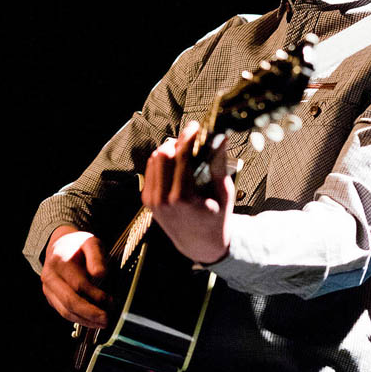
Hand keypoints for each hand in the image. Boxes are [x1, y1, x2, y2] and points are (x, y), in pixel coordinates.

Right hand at [41, 226, 110, 328]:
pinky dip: (79, 320)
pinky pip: (64, 313)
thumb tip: (101, 273)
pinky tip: (93, 321)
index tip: (111, 301)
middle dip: (90, 313)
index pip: (78, 285)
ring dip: (85, 321)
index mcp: (59, 263)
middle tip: (107, 319)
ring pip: (65, 312)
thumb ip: (96, 257)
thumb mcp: (91, 243)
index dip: (95, 295)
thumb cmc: (78, 245)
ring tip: (102, 323)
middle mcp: (50, 278)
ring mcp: (48, 290)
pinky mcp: (51, 298)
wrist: (60, 245)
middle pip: (69, 302)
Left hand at [142, 121, 234, 264]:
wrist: (200, 245)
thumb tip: (220, 137)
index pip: (180, 156)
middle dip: (178, 142)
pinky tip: (177, 165)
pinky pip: (151, 169)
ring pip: (154, 159)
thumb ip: (218, 163)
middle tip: (192, 139)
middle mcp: (162, 199)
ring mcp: (152, 200)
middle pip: (162, 154)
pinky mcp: (147, 199)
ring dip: (169, 150)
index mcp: (182, 198)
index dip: (188, 137)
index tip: (196, 126)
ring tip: (186, 152)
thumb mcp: (223, 192)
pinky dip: (163, 162)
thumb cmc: (216, 219)